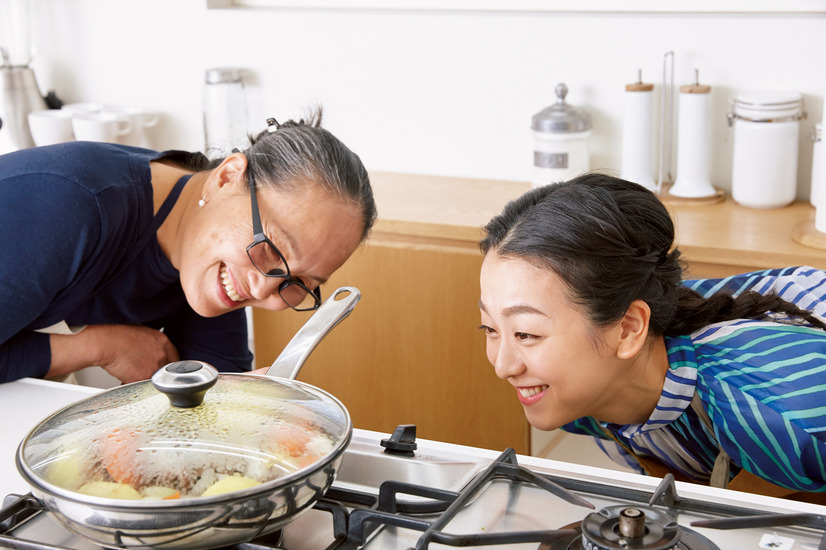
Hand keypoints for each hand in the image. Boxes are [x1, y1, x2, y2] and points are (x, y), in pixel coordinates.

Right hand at [48, 324, 178, 383]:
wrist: (104, 342)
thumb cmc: (116, 336)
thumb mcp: (141, 335)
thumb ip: (152, 345)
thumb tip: (151, 355)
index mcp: (163, 341)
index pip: (175, 357)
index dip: (167, 365)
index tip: (162, 369)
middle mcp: (163, 353)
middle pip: (167, 370)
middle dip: (157, 373)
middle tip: (144, 373)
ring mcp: (155, 366)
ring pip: (155, 378)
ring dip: (145, 379)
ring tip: (131, 373)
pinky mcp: (144, 377)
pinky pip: (144, 385)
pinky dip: (135, 384)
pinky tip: (125, 378)